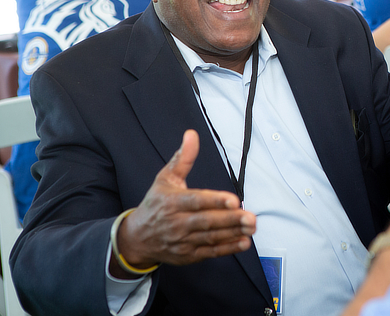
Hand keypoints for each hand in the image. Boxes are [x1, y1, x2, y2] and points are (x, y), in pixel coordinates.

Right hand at [112, 130, 255, 277]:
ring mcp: (183, 241)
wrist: (137, 238)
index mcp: (172, 202)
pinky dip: (228, 248)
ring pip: (211, 237)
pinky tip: (243, 242)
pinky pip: (210, 252)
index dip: (215, 201)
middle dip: (230, 219)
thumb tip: (192, 135)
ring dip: (233, 232)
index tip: (233, 200)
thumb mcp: (165, 178)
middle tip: (250, 217)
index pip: (196, 201)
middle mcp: (177, 223)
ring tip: (251, 227)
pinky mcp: (188, 255)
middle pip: (207, 221)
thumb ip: (183, 158)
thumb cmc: (155, 204)